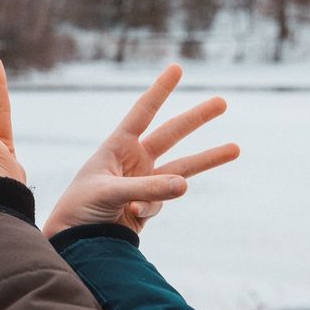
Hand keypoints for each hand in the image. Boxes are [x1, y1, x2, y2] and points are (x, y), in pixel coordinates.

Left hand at [42, 64, 239, 237]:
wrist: (73, 241)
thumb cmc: (79, 208)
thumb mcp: (109, 193)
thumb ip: (147, 189)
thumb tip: (185, 185)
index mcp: (116, 147)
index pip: (142, 113)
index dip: (160, 90)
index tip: (177, 67)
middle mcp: (132, 161)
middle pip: (170, 134)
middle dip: (196, 118)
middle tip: (222, 102)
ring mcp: (143, 183)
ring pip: (180, 168)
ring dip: (207, 158)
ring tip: (236, 148)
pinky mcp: (148, 205)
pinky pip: (161, 204)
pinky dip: (151, 208)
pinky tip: (132, 214)